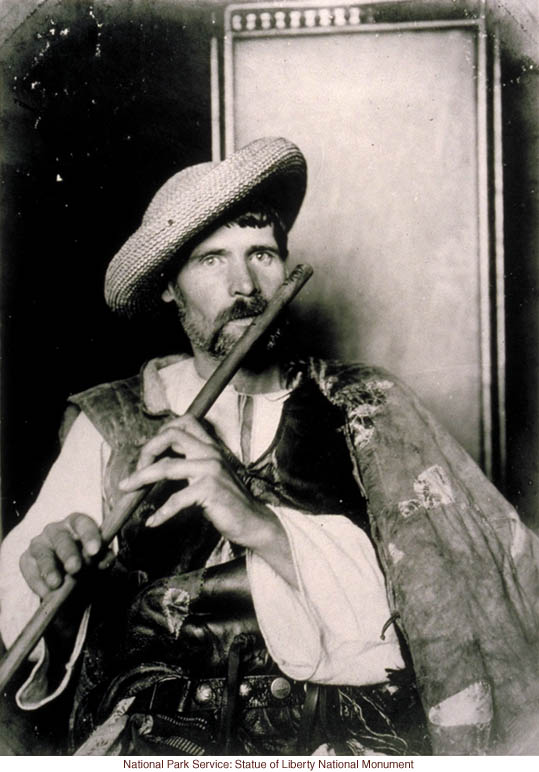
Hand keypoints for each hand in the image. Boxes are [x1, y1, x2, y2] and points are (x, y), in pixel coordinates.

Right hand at [19, 512, 104, 597]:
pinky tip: (47, 593)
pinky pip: (30, 569)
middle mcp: (56, 530)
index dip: (89, 536)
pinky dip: (38, 582)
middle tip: (75, 568)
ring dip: (49, 569)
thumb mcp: (98, 561)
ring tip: (56, 584)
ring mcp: (39, 543)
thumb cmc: (87, 563)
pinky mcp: (26, 559)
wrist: (69, 581)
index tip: (95, 551)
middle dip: (68, 553)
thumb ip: (103, 558)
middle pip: (61, 538)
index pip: (83, 524)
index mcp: (77, 524)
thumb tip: (105, 560)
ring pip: (43, 553)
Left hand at [119, 414, 297, 587]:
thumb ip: (192, 464)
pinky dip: (161, 512)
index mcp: (210, 447)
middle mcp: (210, 453)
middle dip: (147, 451)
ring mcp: (211, 470)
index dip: (161, 433)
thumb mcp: (211, 475)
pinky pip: (176, 499)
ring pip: (166, 466)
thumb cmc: (229, 501)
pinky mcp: (210, 490)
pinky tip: (152, 522)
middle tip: (135, 472)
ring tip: (127, 489)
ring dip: (141, 478)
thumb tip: (160, 464)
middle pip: (170, 435)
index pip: (184, 422)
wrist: (253, 521)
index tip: (149, 454)